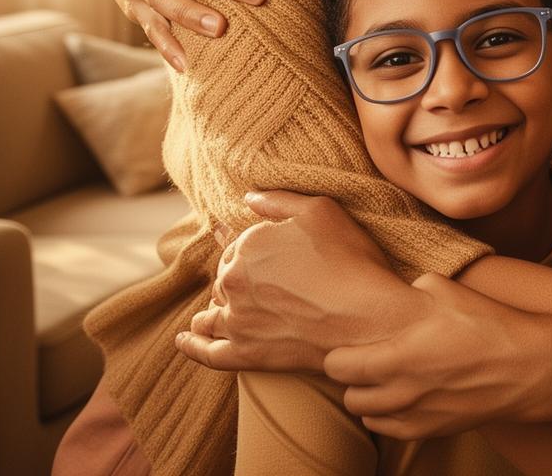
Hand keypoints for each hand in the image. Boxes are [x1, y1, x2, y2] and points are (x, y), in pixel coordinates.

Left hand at [174, 191, 419, 372]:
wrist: (367, 319)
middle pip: (224, 279)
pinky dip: (192, 346)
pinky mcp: (245, 354)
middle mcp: (233, 282)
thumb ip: (279, 201)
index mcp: (247, 246)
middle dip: (235, 279)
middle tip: (262, 285)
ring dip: (211, 309)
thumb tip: (248, 197)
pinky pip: (208, 352)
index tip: (267, 257)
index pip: (235, 245)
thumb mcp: (322, 212)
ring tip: (214, 311)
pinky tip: (183, 340)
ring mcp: (237, 321)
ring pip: (211, 313)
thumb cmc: (350, 262)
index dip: (251, 249)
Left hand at [325, 272, 546, 439]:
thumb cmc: (488, 326)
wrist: (526, 368)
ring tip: (387, 380)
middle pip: (349, 396)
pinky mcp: (432, 431)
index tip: (353, 345)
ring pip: (367, 417)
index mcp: (396, 358)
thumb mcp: (446, 290)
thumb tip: (402, 290)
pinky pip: (390, 431)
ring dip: (371, 400)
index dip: (341, 353)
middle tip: (371, 361)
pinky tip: (406, 397)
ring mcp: (415, 417)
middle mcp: (399, 394)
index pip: (337, 366)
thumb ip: (412, 288)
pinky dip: (390, 417)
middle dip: (354, 379)